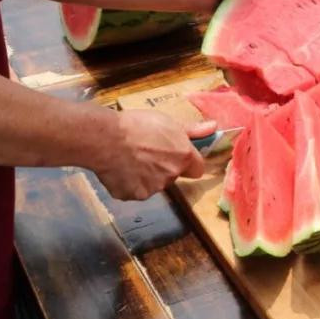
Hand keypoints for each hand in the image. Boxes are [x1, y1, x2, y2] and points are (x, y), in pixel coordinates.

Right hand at [94, 111, 211, 200]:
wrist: (105, 138)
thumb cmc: (138, 125)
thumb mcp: (168, 122)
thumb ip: (193, 130)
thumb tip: (214, 127)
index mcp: (183, 158)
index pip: (197, 169)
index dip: (188, 162)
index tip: (176, 154)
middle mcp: (170, 176)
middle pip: (173, 176)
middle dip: (164, 167)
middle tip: (147, 152)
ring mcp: (151, 189)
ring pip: (153, 185)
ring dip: (146, 176)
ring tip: (130, 158)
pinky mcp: (131, 196)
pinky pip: (133, 191)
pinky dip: (128, 183)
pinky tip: (120, 168)